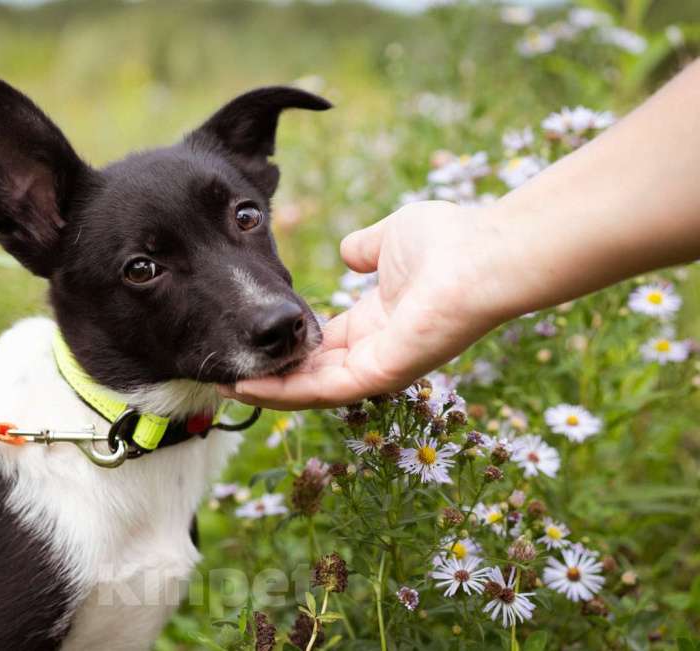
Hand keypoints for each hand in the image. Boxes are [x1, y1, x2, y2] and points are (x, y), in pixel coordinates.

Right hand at [220, 201, 509, 408]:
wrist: (481, 255)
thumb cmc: (447, 243)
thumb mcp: (392, 239)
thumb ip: (366, 249)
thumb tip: (348, 252)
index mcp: (377, 324)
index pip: (323, 347)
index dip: (286, 347)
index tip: (250, 342)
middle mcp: (376, 353)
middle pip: (312, 375)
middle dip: (268, 377)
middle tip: (224, 375)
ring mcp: (379, 369)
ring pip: (311, 391)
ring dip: (266, 391)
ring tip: (224, 385)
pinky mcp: (380, 376)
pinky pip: (322, 393)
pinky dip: (282, 393)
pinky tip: (246, 386)